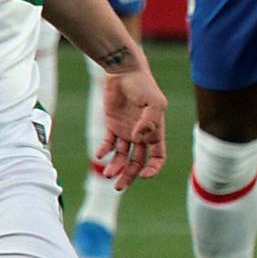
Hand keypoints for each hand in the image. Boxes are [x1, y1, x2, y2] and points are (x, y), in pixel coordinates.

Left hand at [95, 66, 167, 189]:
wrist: (123, 70)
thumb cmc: (142, 85)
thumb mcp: (154, 102)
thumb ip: (149, 122)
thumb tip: (138, 139)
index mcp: (156, 131)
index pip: (158, 157)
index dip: (153, 168)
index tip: (143, 175)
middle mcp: (141, 134)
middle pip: (137, 162)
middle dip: (129, 176)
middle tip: (118, 187)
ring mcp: (126, 131)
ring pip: (122, 156)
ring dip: (115, 167)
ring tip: (107, 173)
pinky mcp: (112, 125)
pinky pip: (108, 143)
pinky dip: (104, 151)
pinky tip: (99, 156)